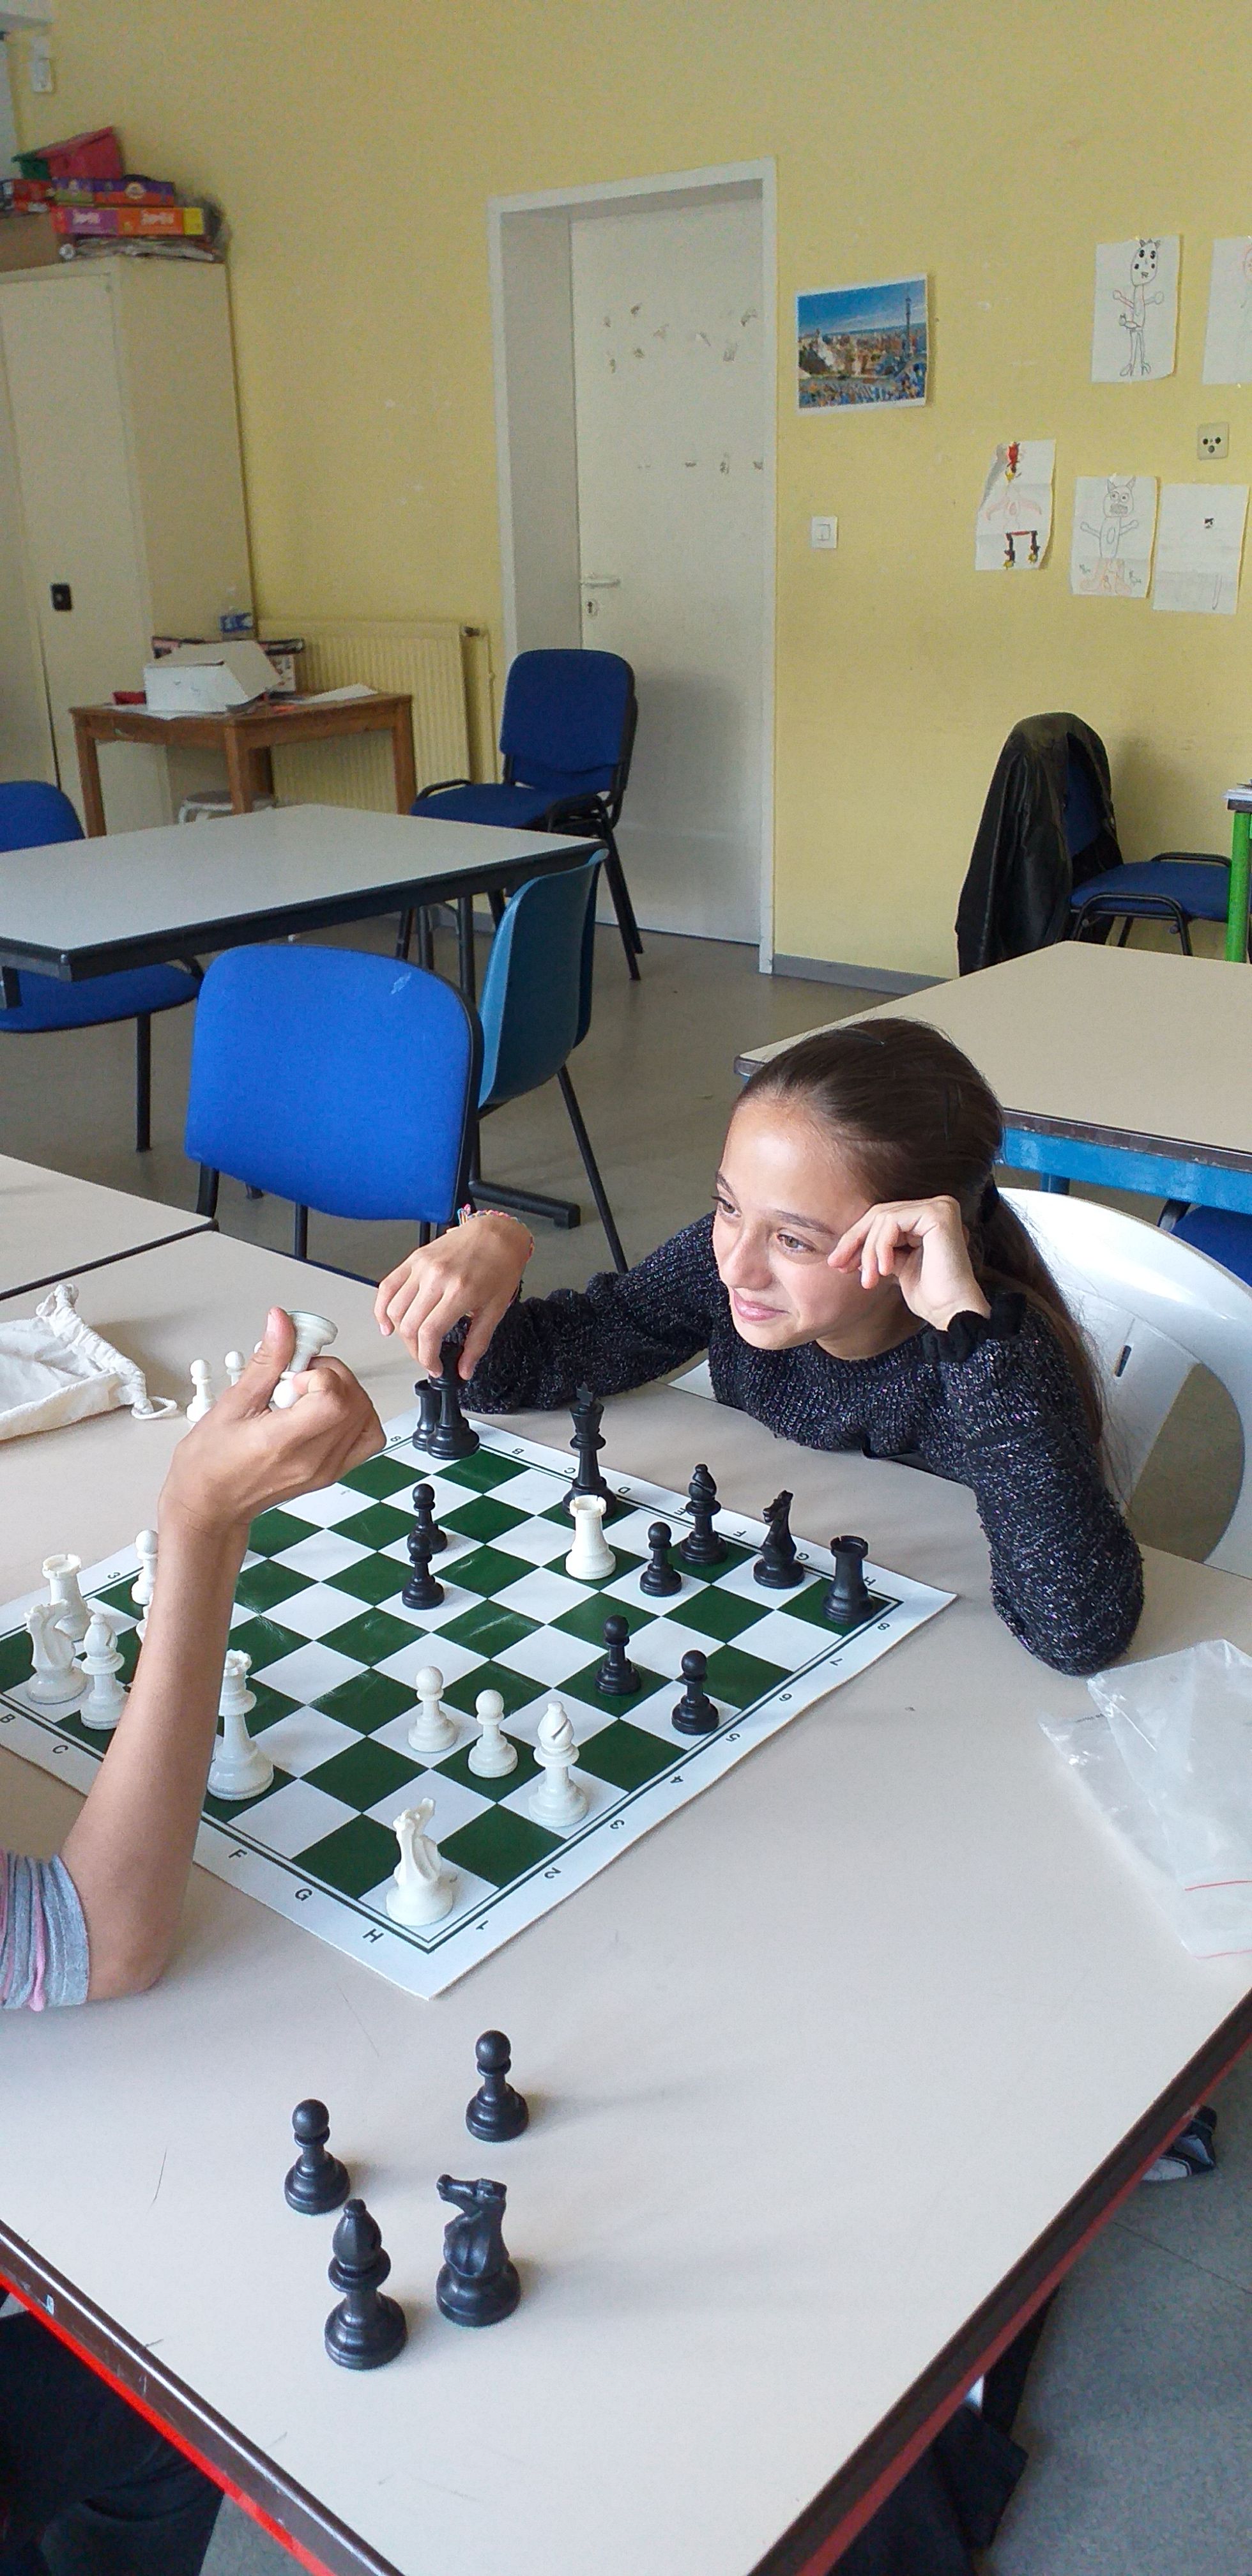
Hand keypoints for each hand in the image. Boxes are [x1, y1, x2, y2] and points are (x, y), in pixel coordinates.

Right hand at [160, 1309, 382, 1539]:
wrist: (211, 1502)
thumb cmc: (211, 1462)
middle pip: (354, 1402)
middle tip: (297, 1377)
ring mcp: (327, 1469)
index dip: (318, 1374)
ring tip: (307, 1394)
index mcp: (284, 1443)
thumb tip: (282, 1324)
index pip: (333, 1399)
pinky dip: (355, 1415)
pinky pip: (366, 1437)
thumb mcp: (232, 1403)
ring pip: (366, 1417)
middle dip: (331, 1375)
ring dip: (344, 1393)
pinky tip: (324, 1409)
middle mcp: (313, 1460)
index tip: (291, 1374)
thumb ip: (266, 1361)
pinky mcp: (332, 1472)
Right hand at [374, 1214, 530, 1377]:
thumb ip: (477, 1343)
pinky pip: (387, 1287)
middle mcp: (437, 1278)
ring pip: (395, 1309)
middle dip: (415, 1351)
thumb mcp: (495, 1310)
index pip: (429, 1334)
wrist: (496, 1235)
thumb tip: (465, 1369)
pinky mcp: (413, 1259)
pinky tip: (387, 1323)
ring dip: (400, 1333)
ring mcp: (422, 1267)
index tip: (433, 1367)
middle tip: (426, 1357)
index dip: (427, 1358)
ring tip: (413, 1341)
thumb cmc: (500, 1266)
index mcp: (460, 1291)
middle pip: (409, 1326)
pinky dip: (381, 1309)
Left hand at [829, 1197, 990, 1331]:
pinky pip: (893, 1222)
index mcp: (928, 1216)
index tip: (838, 1264)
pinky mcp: (938, 1213)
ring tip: (868, 1280)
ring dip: (869, 1251)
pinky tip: (885, 1271)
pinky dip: (882, 1246)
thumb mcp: (895, 1265)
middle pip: (880, 1214)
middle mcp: (937, 1206)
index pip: (882, 1218)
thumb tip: (844, 1248)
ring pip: (883, 1218)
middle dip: (855, 1242)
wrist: (952, 1312)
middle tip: (839, 1266)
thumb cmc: (929, 1294)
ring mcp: (939, 1207)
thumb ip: (878, 1249)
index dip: (856, 1239)